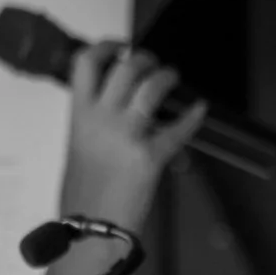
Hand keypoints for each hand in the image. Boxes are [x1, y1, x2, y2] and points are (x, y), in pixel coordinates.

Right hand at [57, 44, 204, 233]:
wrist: (91, 229)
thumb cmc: (83, 197)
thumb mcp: (77, 149)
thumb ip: (94, 123)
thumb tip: (116, 107)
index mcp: (79, 118)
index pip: (85, 64)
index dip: (105, 46)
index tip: (118, 45)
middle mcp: (101, 121)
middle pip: (125, 68)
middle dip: (144, 59)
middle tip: (153, 64)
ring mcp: (126, 137)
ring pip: (151, 87)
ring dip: (166, 77)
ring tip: (172, 78)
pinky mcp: (150, 156)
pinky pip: (178, 128)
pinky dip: (192, 116)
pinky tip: (198, 110)